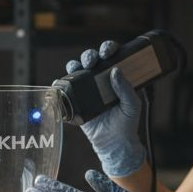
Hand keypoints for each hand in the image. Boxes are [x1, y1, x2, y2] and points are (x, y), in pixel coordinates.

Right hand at [65, 41, 144, 177]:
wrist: (114, 143)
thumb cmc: (126, 123)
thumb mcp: (132, 105)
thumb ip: (126, 89)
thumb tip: (116, 70)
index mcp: (115, 77)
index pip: (111, 56)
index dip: (108, 49)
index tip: (108, 52)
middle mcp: (100, 80)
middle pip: (91, 60)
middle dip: (89, 55)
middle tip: (92, 61)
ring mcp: (87, 89)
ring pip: (77, 70)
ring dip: (75, 65)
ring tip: (78, 68)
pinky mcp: (76, 101)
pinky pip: (65, 89)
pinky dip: (60, 83)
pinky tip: (61, 82)